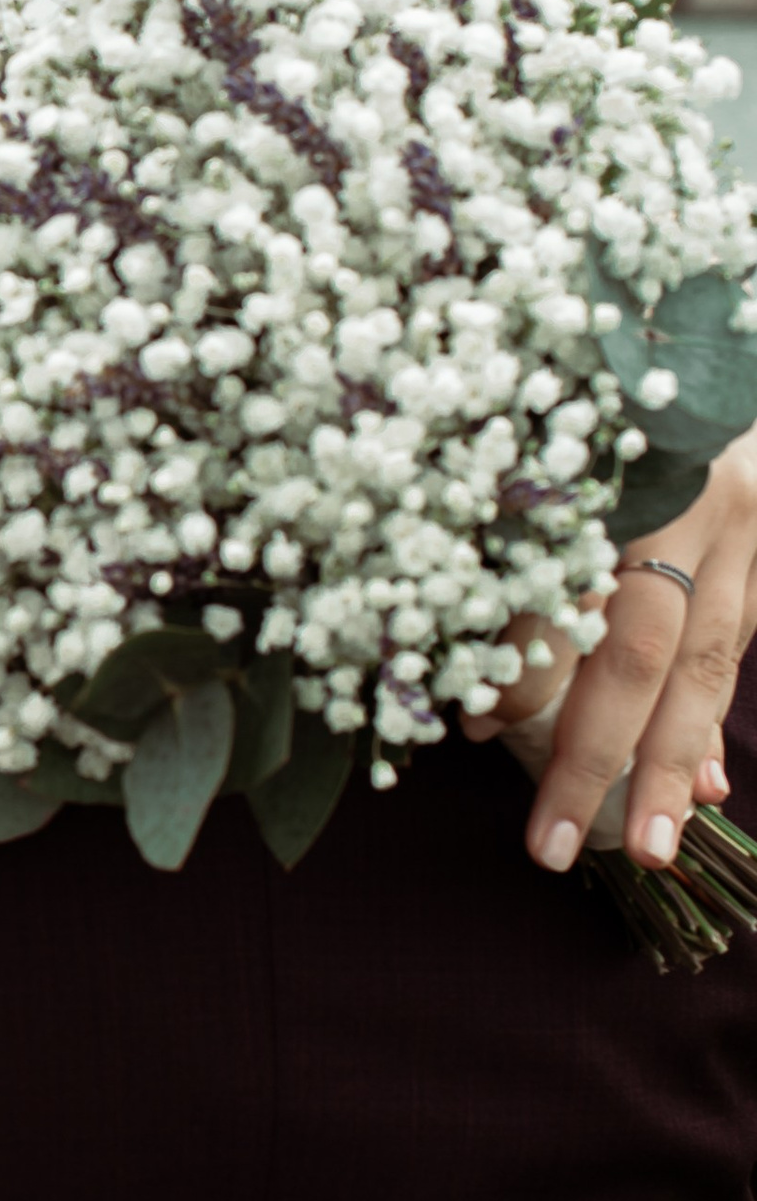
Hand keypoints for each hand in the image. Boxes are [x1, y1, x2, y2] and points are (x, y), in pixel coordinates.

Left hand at [462, 430, 756, 873]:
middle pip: (642, 645)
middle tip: (556, 845)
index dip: (515, 674)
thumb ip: (500, 554)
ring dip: (677, 761)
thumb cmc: (575, 404)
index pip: (556, 592)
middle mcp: (679, 497)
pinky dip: (714, 719)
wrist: (694, 355)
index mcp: (599, 469)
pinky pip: (738, 639)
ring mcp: (736, 518)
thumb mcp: (532, 451)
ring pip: (707, 657)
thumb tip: (471, 702)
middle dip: (600, 754)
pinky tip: (707, 788)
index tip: (473, 732)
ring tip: (655, 845)